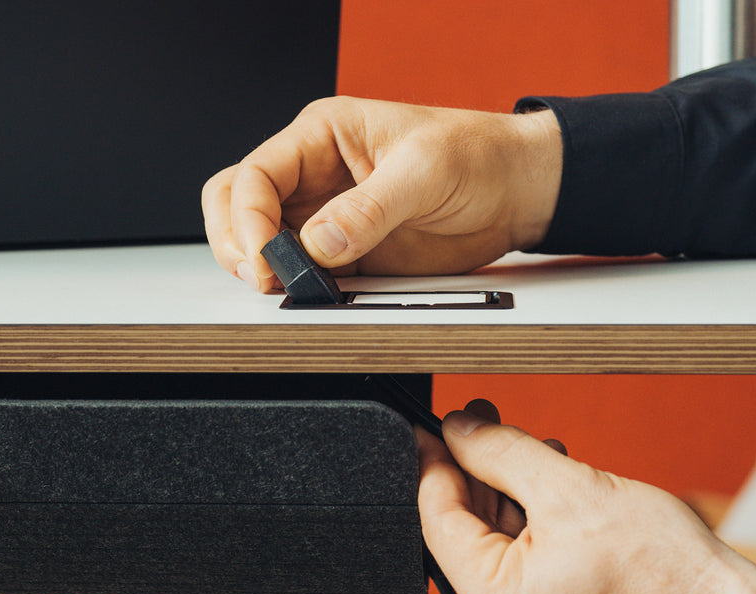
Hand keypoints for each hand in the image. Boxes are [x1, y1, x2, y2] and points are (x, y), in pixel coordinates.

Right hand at [201, 97, 561, 290]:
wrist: (516, 192)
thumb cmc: (477, 157)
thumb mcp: (425, 171)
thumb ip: (369, 209)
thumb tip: (318, 244)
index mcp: (322, 136)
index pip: (255, 175)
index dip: (248, 219)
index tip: (267, 259)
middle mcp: (316, 176)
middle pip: (239, 205)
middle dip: (238, 244)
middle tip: (264, 279)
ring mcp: (328, 217)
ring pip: (263, 241)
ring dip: (263, 269)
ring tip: (285, 289)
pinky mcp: (349, 253)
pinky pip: (305, 271)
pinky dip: (298, 288)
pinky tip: (312, 296)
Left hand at [417, 402, 755, 593]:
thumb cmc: (662, 570)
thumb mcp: (567, 489)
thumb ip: (500, 453)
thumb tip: (456, 431)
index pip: (438, 521)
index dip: (434, 465)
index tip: (432, 430)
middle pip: (465, 532)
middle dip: (476, 472)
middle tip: (482, 423)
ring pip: (493, 546)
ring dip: (505, 493)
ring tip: (527, 449)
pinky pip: (518, 566)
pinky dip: (526, 524)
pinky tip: (543, 486)